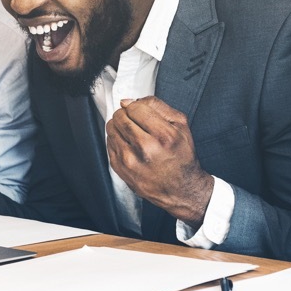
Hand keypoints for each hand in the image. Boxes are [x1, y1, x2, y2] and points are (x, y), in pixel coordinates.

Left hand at [106, 97, 213, 225]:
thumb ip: (157, 106)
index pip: (135, 108)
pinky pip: (109, 142)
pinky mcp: (120, 169)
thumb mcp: (180, 125)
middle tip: (135, 121)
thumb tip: (128, 101)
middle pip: (120, 117)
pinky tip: (129, 144)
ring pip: (111, 128)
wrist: (181, 189)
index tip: (140, 111)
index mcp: (163, 136)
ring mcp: (130, 161)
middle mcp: (145, 149)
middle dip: (126, 114)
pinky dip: (117, 139)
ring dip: (119, 125)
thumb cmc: (181, 156)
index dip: (136, 106)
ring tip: (132, 132)